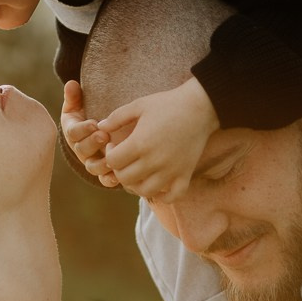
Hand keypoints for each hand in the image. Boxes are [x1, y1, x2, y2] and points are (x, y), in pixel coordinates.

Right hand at [61, 80, 120, 187]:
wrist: (102, 129)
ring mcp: (92, 162)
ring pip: (93, 167)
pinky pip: (104, 179)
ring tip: (112, 156)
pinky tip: (118, 175)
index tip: (93, 123)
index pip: (73, 132)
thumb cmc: (89, 114)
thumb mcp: (80, 104)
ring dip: (101, 163)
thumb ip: (75, 96)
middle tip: (104, 135)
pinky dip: (110, 179)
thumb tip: (71, 84)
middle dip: (92, 143)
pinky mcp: (104, 172)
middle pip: (82, 150)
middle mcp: (81, 149)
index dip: (82, 129)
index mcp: (74, 132)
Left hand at [97, 79, 218, 198]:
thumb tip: (99, 127)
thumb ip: (116, 117)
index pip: (113, 162)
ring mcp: (171, 170)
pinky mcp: (185, 174)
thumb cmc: (168, 103)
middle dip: (119, 170)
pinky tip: (158, 183)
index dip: (108, 154)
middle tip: (124, 158)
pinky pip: (172, 197)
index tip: (114, 146)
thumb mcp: (139, 105)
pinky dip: (163, 195)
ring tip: (137, 172)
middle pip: (125, 179)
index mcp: (140, 143)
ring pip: (145, 191)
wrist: (201, 107)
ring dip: (136, 185)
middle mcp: (155, 161)